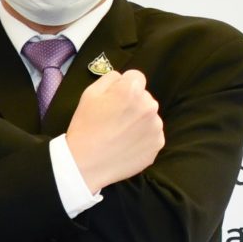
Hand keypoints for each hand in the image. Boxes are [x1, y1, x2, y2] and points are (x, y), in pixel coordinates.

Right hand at [64, 69, 162, 191]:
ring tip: (120, 134)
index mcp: (132, 90)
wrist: (85, 164)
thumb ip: (110, 79)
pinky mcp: (157, 144)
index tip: (114, 100)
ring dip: (138, 121)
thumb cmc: (85, 127)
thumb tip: (122, 78)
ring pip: (149, 116)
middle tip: (115, 119)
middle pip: (144, 97)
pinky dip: (142, 138)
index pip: (136, 77)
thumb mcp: (89, 94)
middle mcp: (149, 105)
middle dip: (133, 104)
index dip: (123, 87)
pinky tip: (126, 145)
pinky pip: (152, 134)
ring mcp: (156, 126)